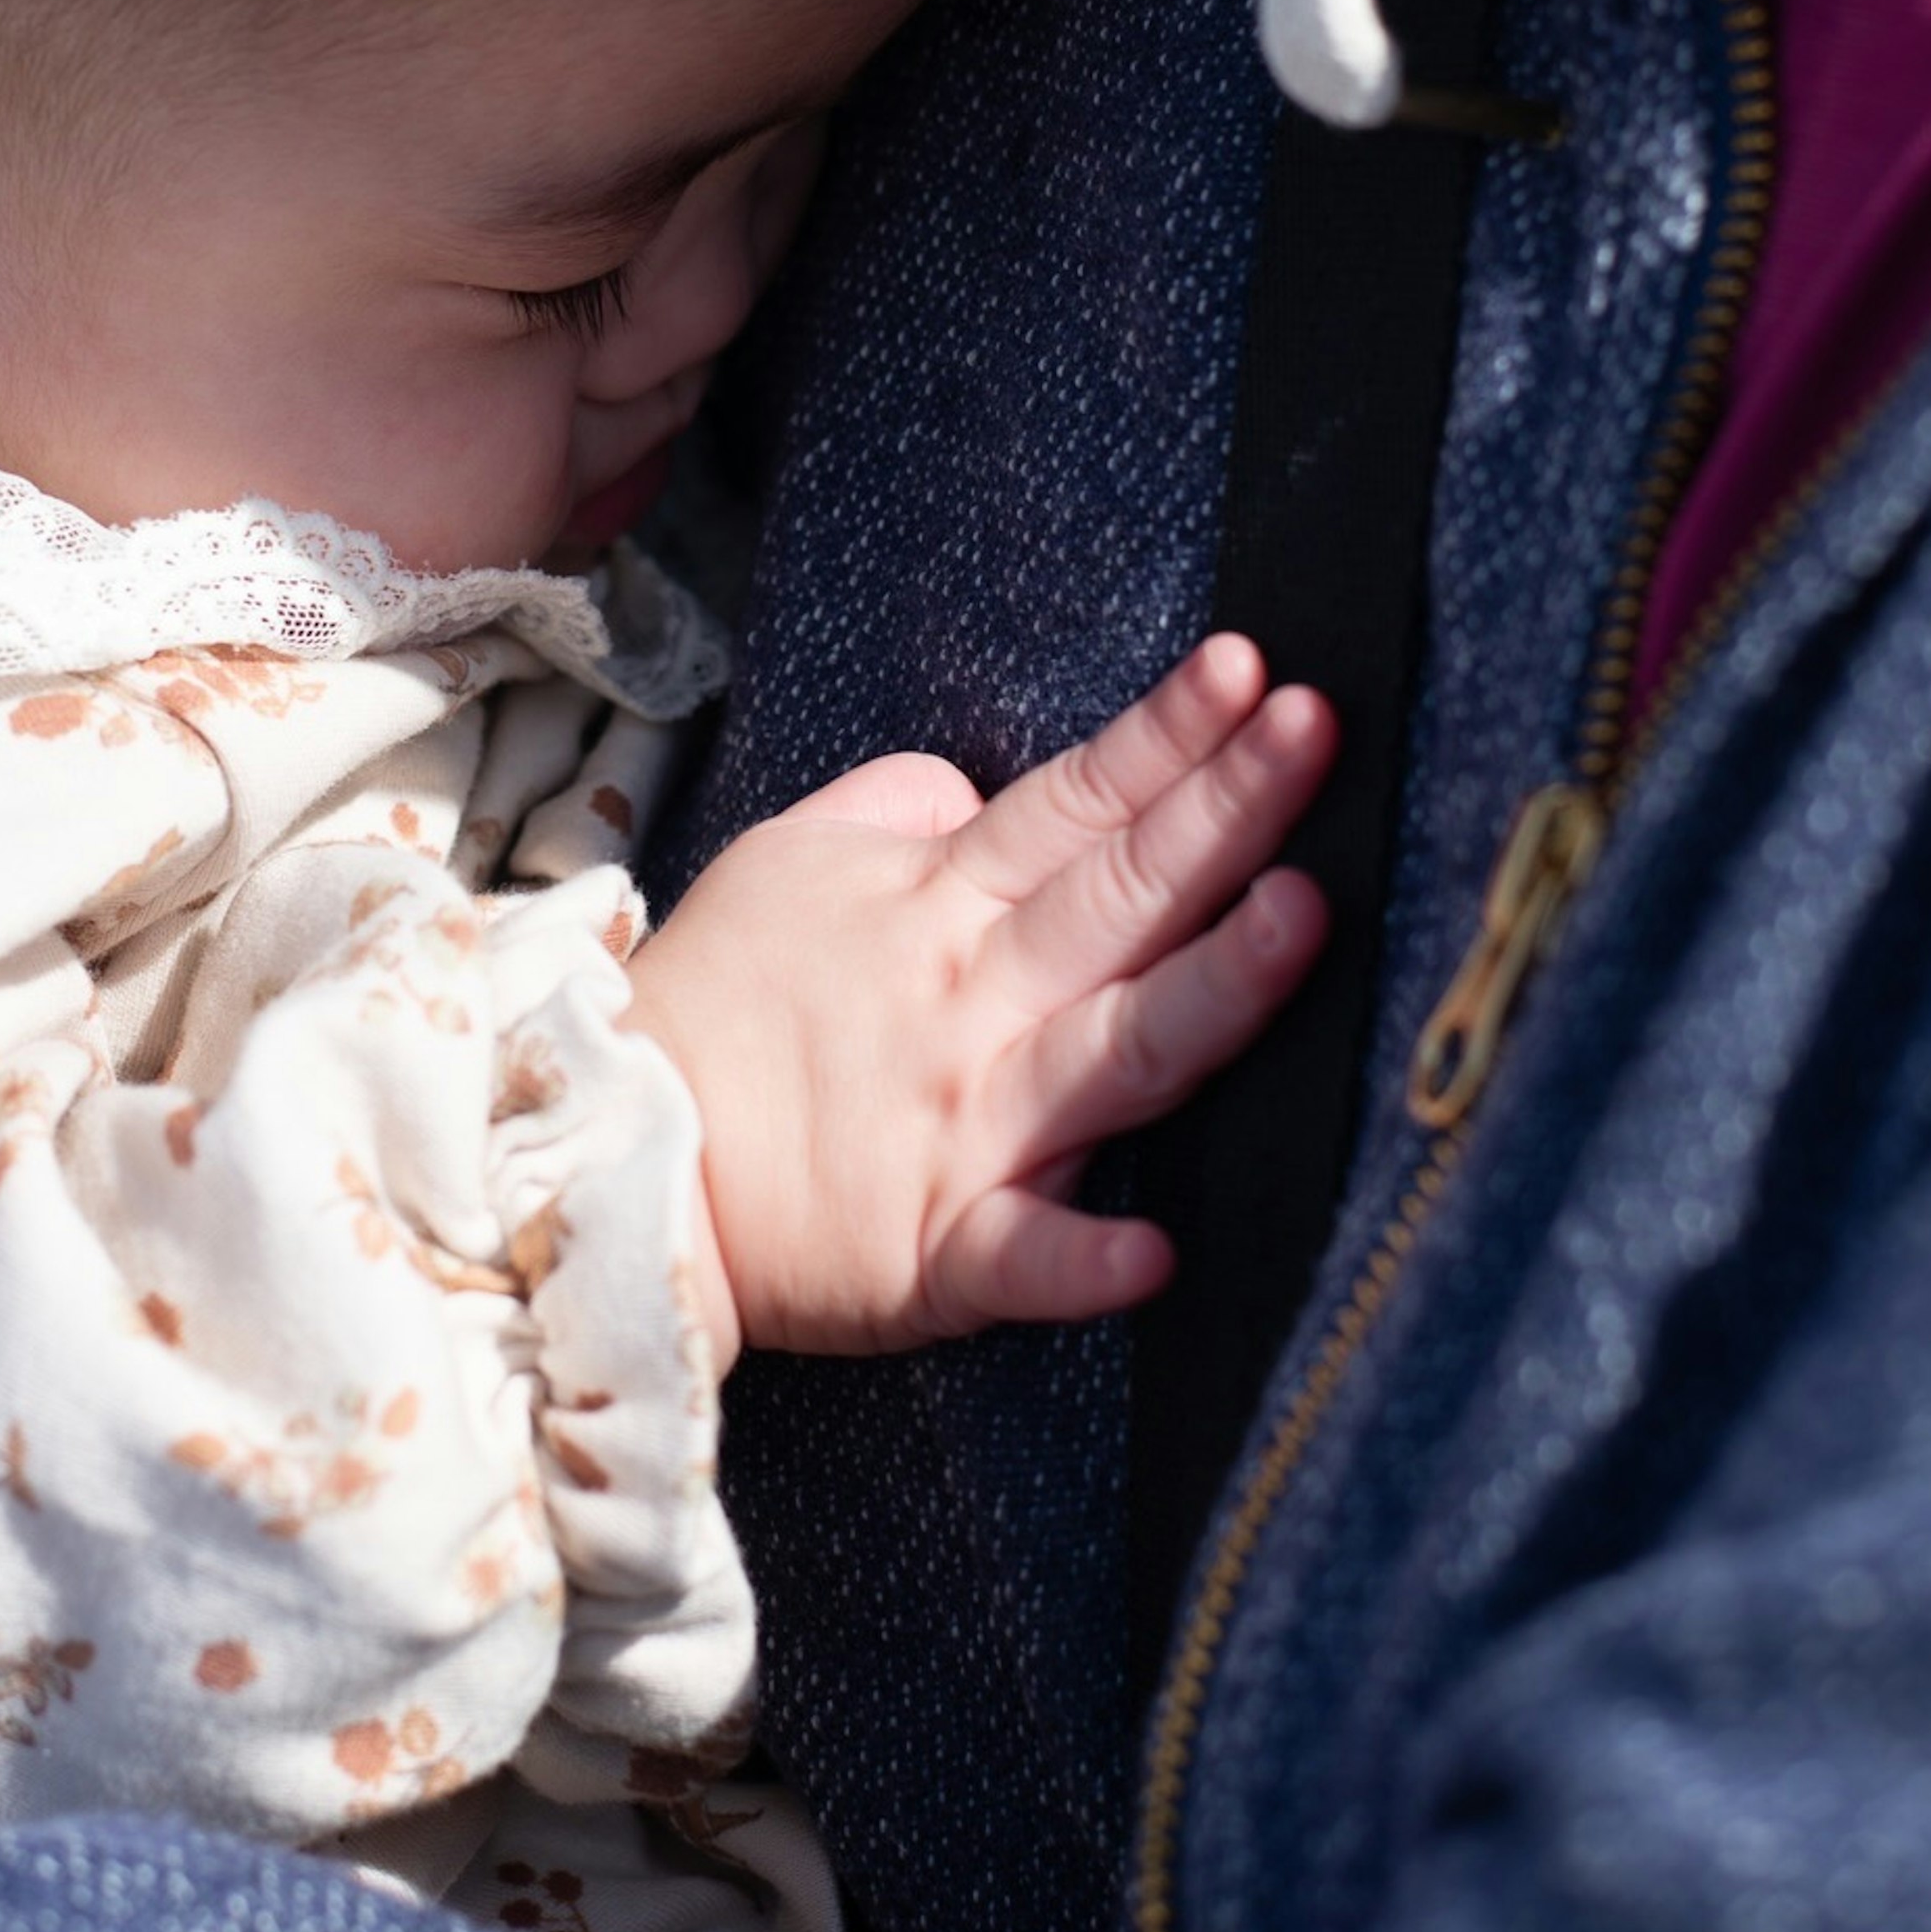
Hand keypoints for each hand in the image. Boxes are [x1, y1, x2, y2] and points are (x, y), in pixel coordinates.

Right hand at [631, 636, 1333, 1363]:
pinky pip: (1020, 1258)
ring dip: (1212, 991)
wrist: (614, 1154)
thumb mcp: (791, 860)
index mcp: (942, 904)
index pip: (1079, 802)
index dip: (1168, 734)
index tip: (1252, 670)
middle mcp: (975, 1003)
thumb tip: (981, 790)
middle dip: (1228, 809)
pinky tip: (1156, 1257)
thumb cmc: (715, 1004)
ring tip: (1302, 922)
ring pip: (1116, 1052)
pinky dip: (1083, 1262)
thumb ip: (901, 810)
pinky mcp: (937, 1253)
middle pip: (1123, 895)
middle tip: (1316, 731)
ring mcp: (966, 1128)